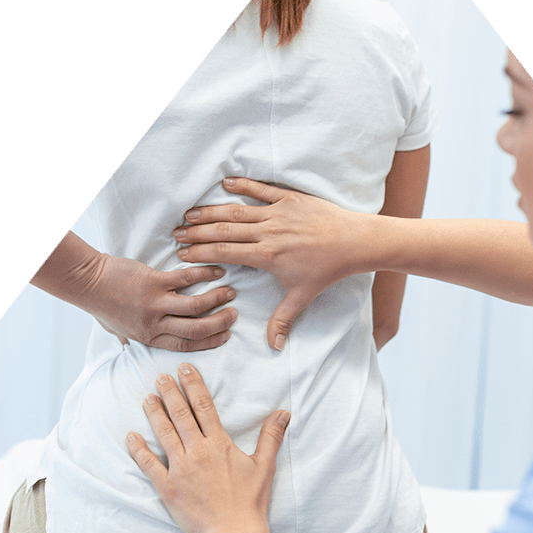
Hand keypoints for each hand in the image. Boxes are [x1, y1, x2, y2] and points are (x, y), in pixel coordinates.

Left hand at [86, 255, 238, 351]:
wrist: (87, 282)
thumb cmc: (101, 305)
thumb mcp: (116, 330)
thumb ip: (129, 338)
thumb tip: (129, 347)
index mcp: (148, 337)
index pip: (186, 345)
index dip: (209, 342)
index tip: (225, 337)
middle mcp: (154, 323)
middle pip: (196, 329)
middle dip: (219, 324)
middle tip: (233, 316)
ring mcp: (155, 303)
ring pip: (196, 306)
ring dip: (217, 299)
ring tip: (230, 293)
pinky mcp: (154, 282)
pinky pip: (186, 279)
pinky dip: (205, 275)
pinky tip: (217, 272)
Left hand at [126, 363, 289, 532]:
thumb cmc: (250, 502)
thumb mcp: (264, 466)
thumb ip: (271, 436)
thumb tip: (283, 412)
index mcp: (219, 444)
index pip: (204, 406)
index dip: (193, 385)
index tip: (184, 369)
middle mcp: (198, 452)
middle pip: (181, 414)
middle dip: (170, 392)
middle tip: (160, 376)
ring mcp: (181, 469)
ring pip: (164, 433)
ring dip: (154, 413)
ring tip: (147, 397)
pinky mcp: (168, 488)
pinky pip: (149, 465)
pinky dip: (139, 449)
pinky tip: (131, 436)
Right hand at [172, 177, 368, 349]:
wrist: (355, 242)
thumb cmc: (328, 270)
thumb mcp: (303, 296)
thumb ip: (283, 320)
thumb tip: (273, 348)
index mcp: (268, 256)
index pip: (226, 253)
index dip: (201, 253)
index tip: (182, 253)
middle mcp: (269, 232)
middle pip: (224, 231)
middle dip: (198, 232)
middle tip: (176, 233)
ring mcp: (278, 213)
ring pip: (237, 211)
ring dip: (211, 211)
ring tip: (190, 213)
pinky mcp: (290, 198)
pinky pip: (261, 189)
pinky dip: (243, 185)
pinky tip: (225, 183)